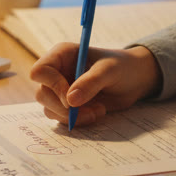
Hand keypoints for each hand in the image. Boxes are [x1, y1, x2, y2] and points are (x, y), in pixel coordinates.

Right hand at [29, 44, 162, 126]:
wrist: (135, 80)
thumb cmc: (122, 66)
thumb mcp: (109, 71)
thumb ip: (90, 83)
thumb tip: (70, 101)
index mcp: (62, 54)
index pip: (40, 70)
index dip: (52, 86)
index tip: (72, 98)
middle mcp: (57, 71)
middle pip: (42, 94)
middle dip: (64, 108)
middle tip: (89, 110)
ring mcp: (61, 89)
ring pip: (50, 109)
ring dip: (73, 116)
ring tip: (98, 110)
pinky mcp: (68, 104)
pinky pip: (61, 118)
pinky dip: (78, 120)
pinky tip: (97, 113)